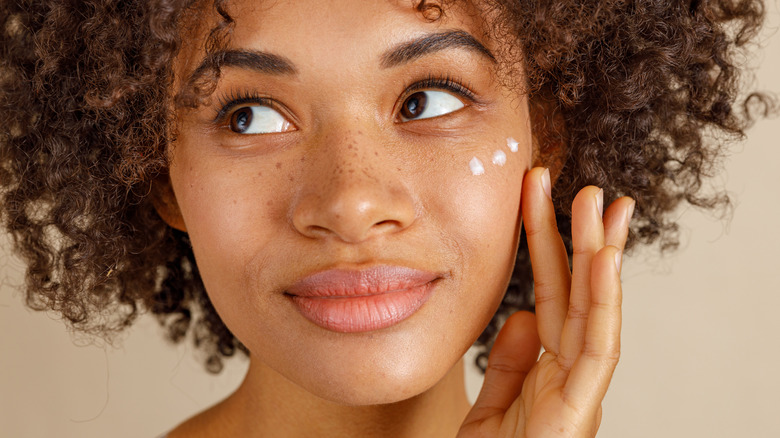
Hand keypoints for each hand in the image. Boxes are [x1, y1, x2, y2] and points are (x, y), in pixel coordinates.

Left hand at [458, 167, 634, 437]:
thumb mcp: (490, 410)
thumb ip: (509, 366)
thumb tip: (524, 316)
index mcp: (549, 372)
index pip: (552, 297)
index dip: (549, 247)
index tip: (542, 198)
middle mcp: (570, 377)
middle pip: (578, 296)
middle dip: (582, 240)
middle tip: (587, 188)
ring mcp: (578, 394)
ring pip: (596, 313)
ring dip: (601, 257)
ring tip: (603, 207)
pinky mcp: (577, 414)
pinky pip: (595, 352)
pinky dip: (603, 304)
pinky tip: (604, 262)